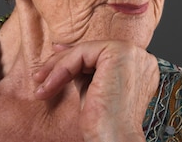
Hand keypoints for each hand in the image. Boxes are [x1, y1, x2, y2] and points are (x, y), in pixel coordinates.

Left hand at [33, 41, 159, 141]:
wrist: (114, 140)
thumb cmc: (105, 123)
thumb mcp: (93, 88)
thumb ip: (84, 68)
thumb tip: (63, 48)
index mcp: (140, 66)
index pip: (101, 54)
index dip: (75, 57)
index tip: (54, 62)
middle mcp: (141, 57)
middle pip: (93, 50)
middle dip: (63, 62)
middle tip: (40, 75)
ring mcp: (132, 53)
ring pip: (85, 50)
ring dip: (58, 68)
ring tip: (42, 85)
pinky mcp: (119, 53)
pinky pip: (81, 53)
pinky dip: (62, 68)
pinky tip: (50, 84)